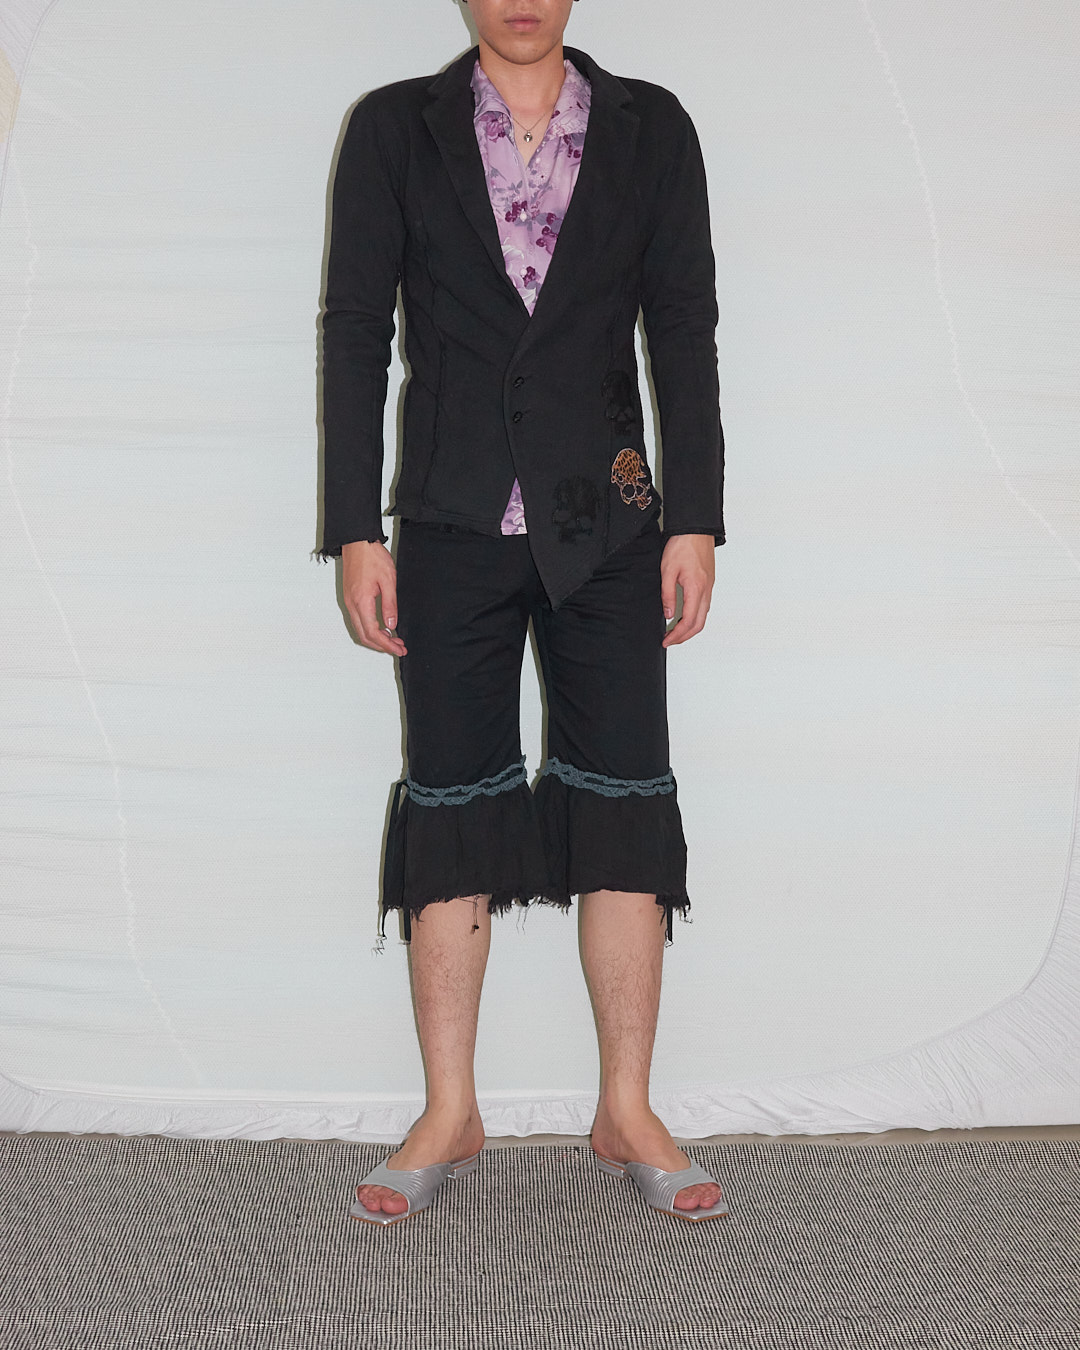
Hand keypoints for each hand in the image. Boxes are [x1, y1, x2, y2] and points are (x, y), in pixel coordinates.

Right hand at [341, 540, 407, 656]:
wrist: (357, 541)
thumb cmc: (372, 556)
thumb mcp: (388, 580)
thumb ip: (390, 605)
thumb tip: (392, 625)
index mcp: (361, 601)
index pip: (373, 633)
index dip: (387, 645)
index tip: (399, 648)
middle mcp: (352, 604)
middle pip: (364, 636)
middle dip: (382, 646)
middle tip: (399, 647)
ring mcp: (349, 601)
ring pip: (361, 629)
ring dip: (376, 638)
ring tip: (394, 638)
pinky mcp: (350, 597)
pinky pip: (358, 620)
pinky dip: (370, 628)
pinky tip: (383, 627)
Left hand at [660, 534, 714, 647]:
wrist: (696, 528)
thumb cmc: (682, 545)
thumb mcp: (667, 570)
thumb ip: (668, 594)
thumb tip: (669, 614)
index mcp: (696, 588)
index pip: (689, 621)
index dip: (677, 635)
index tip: (665, 640)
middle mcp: (706, 590)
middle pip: (699, 624)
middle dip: (684, 637)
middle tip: (669, 640)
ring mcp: (709, 587)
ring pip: (703, 616)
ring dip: (690, 628)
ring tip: (675, 632)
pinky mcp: (709, 582)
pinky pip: (705, 606)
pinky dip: (695, 617)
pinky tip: (685, 617)